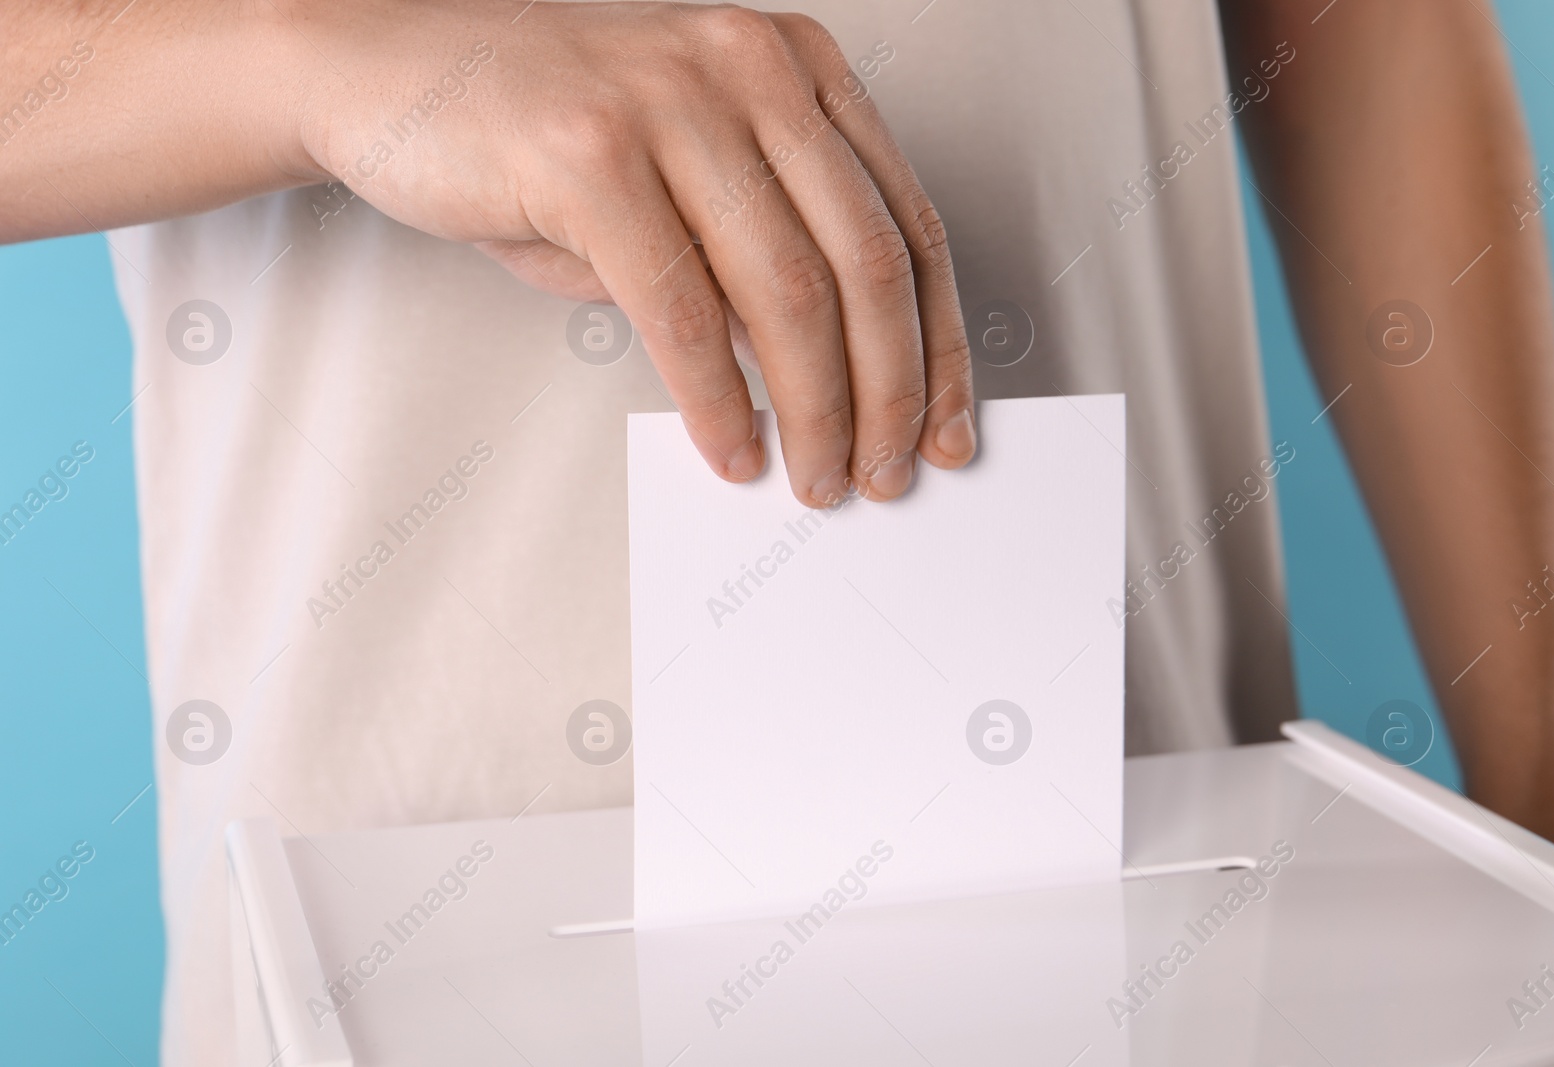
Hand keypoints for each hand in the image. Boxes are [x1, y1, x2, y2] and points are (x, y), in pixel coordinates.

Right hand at [293, 0, 977, 504]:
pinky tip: (732, 449)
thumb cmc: (547, 139)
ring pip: (789, 295)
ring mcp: (672, 103)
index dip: (940, 346)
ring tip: (813, 478)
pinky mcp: (590, 155)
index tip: (948, 428)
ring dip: (813, 413)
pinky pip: (685, 313)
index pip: (907, 226)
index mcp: (797, 68)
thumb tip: (844, 386)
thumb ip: (766, 260)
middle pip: (867, 265)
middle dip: (890, 395)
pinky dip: (718, 402)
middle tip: (882, 474)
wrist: (390, 73)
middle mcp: (750, 68)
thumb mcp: (686, 183)